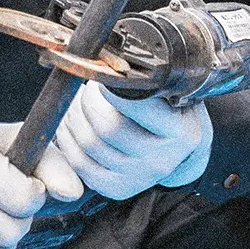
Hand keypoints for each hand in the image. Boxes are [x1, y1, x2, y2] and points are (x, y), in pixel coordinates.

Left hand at [51, 82, 211, 199]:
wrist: (179, 148)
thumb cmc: (169, 111)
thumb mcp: (170, 93)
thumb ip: (147, 82)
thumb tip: (110, 60)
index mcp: (181, 132)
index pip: (138, 108)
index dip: (111, 89)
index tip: (101, 75)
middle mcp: (163, 159)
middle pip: (108, 129)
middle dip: (87, 102)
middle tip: (86, 88)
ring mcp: (140, 177)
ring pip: (91, 146)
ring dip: (74, 119)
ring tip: (77, 103)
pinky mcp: (118, 188)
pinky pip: (82, 166)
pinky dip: (68, 143)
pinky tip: (71, 126)